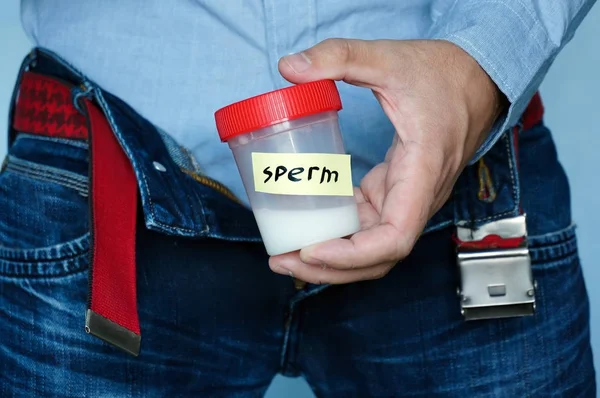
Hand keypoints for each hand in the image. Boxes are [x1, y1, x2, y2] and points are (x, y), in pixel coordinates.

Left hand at [270, 39, 506, 283]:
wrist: (476, 81)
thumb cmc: (442, 75)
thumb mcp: (389, 58)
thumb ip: (339, 56)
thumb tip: (287, 67)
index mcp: (421, 173)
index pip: (395, 238)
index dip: (353, 254)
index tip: (311, 249)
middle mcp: (417, 198)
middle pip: (377, 256)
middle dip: (330, 268)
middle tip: (282, 261)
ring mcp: (406, 199)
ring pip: (371, 248)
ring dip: (332, 259)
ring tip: (286, 255)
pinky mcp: (395, 193)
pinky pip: (368, 227)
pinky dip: (339, 236)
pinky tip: (308, 229)